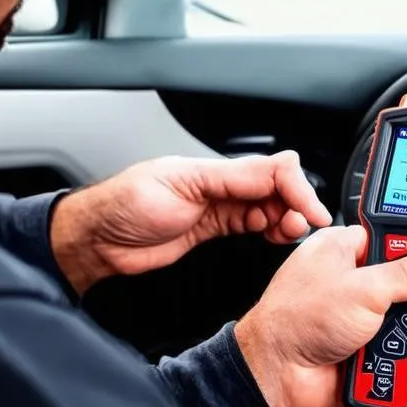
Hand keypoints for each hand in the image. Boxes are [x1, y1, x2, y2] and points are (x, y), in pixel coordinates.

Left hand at [50, 152, 332, 293]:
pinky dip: (272, 231)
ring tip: (291, 235)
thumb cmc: (122, 206)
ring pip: (270, 208)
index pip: (271, 170)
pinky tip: (277, 238)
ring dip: (287, 220)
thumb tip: (280, 164)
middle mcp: (219, 185)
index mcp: (213, 168)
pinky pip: (254, 225)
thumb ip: (231, 178)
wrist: (94, 242)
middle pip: (276, 188)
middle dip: (298, 206)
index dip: (297, 189)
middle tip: (304, 228)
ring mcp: (217, 208)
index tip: (312, 213)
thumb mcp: (180, 185)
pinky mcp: (212, 230)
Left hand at [234, 225, 406, 406]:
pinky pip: (397, 344)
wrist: (278, 376)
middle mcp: (348, 278)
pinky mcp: (363, 344)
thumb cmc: (297, 320)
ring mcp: (356, 313)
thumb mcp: (362, 289)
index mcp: (341, 248)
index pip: (391, 235)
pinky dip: (404, 350)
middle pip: (403, 278)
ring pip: (404, 314)